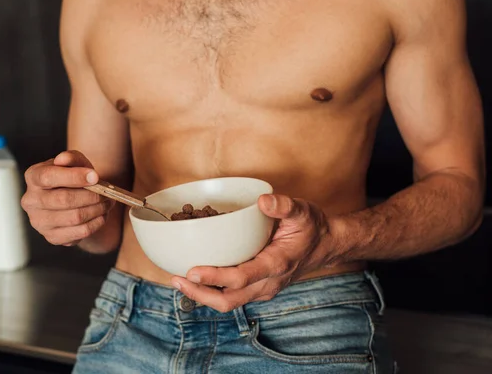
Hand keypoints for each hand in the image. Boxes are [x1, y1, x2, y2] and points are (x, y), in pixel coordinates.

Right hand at [21, 150, 113, 246]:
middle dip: (91, 196)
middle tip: (107, 193)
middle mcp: (30, 201)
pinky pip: (80, 232)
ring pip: (74, 217)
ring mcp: (39, 222)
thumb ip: (71, 158)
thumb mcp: (74, 163)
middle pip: (64, 199)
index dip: (74, 176)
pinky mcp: (52, 237)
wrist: (73, 199)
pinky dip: (96, 223)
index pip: (48, 177)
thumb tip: (63, 159)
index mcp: (33, 177)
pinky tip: (102, 215)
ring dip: (97, 210)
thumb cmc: (73, 178)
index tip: (95, 177)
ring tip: (107, 203)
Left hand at [171, 194, 336, 311]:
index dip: (214, 276)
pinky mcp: (258, 288)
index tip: (191, 271)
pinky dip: (212, 291)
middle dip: (200, 294)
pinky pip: (232, 296)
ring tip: (179, 280)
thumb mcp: (302, 211)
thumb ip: (284, 206)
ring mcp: (263, 289)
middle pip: (228, 300)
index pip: (241, 278)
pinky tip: (196, 278)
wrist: (325, 246)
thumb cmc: (311, 228)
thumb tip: (263, 201)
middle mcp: (268, 283)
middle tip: (176, 279)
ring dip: (202, 295)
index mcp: (276, 264)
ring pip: (228, 302)